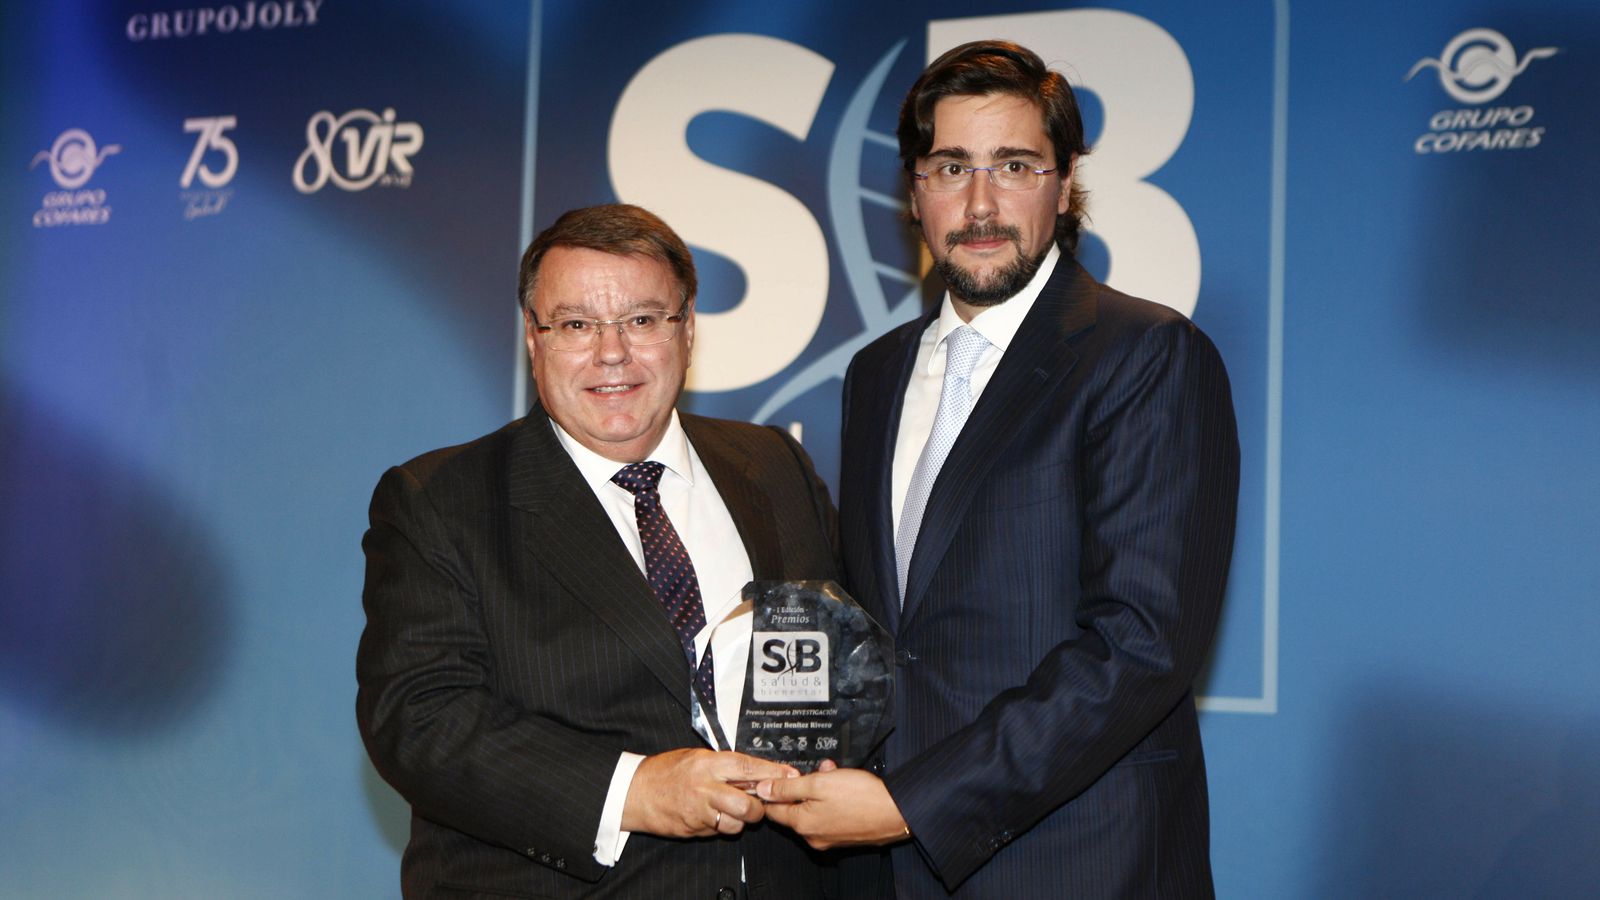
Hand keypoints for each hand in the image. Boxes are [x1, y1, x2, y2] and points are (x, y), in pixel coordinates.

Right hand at [622, 749, 796, 837]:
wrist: (635, 792)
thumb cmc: (665, 772)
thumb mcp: (695, 757)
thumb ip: (723, 764)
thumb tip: (755, 770)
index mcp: (707, 764)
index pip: (748, 768)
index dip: (772, 773)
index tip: (789, 776)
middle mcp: (705, 787)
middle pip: (747, 804)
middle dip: (758, 807)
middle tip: (758, 803)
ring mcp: (698, 811)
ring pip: (735, 823)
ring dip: (740, 820)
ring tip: (733, 810)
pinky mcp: (693, 828)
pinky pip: (718, 831)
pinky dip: (721, 826)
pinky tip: (714, 816)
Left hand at [757, 761, 909, 849]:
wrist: (897, 812)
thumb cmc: (862, 797)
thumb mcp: (819, 783)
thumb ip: (788, 787)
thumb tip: (762, 790)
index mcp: (803, 823)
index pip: (772, 810)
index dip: (772, 791)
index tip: (777, 777)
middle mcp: (813, 836)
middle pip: (794, 808)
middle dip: (802, 785)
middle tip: (817, 770)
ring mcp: (829, 838)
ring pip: (813, 808)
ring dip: (819, 789)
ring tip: (835, 774)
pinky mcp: (844, 836)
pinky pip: (829, 815)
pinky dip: (832, 799)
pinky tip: (845, 785)